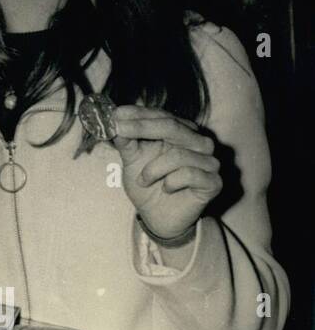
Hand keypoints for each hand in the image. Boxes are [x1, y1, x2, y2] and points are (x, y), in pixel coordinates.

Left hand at [112, 105, 221, 241]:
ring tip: (143, 180)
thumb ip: (126, 140)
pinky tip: (165, 189)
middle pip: (172, 126)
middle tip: (119, 130)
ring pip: (178, 154)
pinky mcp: (213, 182)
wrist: (156, 216)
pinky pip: (190, 174)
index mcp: (180, 131)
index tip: (116, 114)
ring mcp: (209, 161)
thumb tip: (115, 121)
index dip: (138, 113)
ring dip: (153, 169)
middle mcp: (198, 142)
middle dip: (142, 128)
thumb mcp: (132, 159)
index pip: (161, 115)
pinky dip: (170, 182)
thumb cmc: (147, 183)